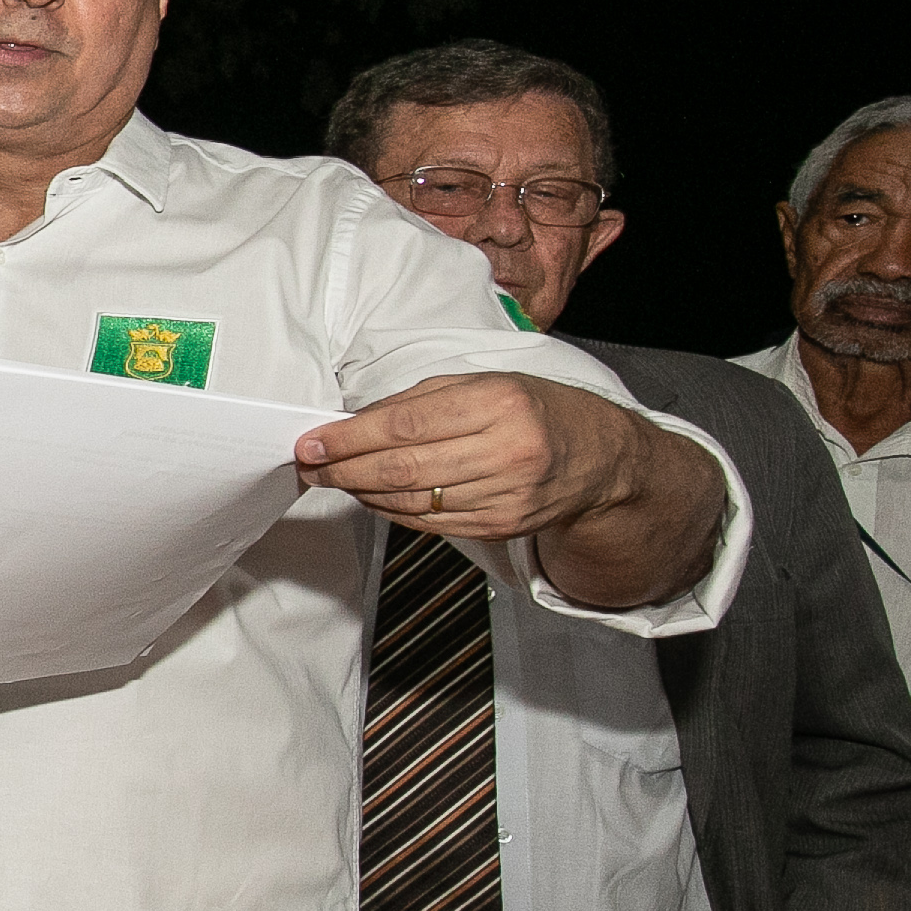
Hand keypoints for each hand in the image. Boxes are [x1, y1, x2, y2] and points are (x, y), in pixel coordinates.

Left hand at [294, 372, 642, 542]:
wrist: (600, 458)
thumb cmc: (534, 410)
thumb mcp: (484, 384)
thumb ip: (418, 402)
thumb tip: (352, 423)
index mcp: (499, 403)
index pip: (405, 425)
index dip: (350, 437)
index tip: (313, 441)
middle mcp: (506, 451)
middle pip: (403, 468)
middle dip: (344, 469)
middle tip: (310, 465)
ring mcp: (506, 495)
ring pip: (412, 500)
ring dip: (362, 492)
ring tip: (334, 478)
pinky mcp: (502, 526)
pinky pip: (430, 523)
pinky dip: (392, 510)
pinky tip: (372, 496)